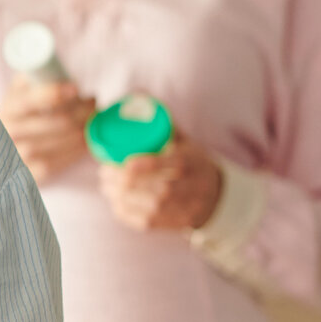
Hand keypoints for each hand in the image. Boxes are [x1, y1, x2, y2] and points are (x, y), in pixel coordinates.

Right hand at [0, 76, 97, 181]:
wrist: (1, 149)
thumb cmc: (20, 114)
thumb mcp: (19, 93)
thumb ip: (33, 78)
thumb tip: (54, 65)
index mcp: (8, 109)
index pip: (31, 101)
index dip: (55, 93)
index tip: (75, 87)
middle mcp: (10, 134)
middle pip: (57, 122)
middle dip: (82, 110)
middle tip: (93, 101)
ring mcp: (21, 156)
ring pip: (65, 140)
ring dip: (85, 127)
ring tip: (93, 116)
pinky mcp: (34, 174)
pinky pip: (64, 161)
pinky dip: (80, 148)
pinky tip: (86, 138)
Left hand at [97, 130, 222, 230]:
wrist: (217, 196)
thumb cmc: (192, 162)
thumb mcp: (185, 141)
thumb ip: (163, 123)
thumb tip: (138, 96)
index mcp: (193, 162)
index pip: (167, 165)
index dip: (140, 167)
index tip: (117, 162)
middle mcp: (192, 188)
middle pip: (156, 190)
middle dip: (123, 183)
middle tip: (103, 173)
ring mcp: (185, 209)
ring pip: (149, 208)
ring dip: (120, 197)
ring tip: (105, 185)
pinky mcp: (175, 224)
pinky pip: (146, 223)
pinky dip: (126, 213)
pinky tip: (115, 201)